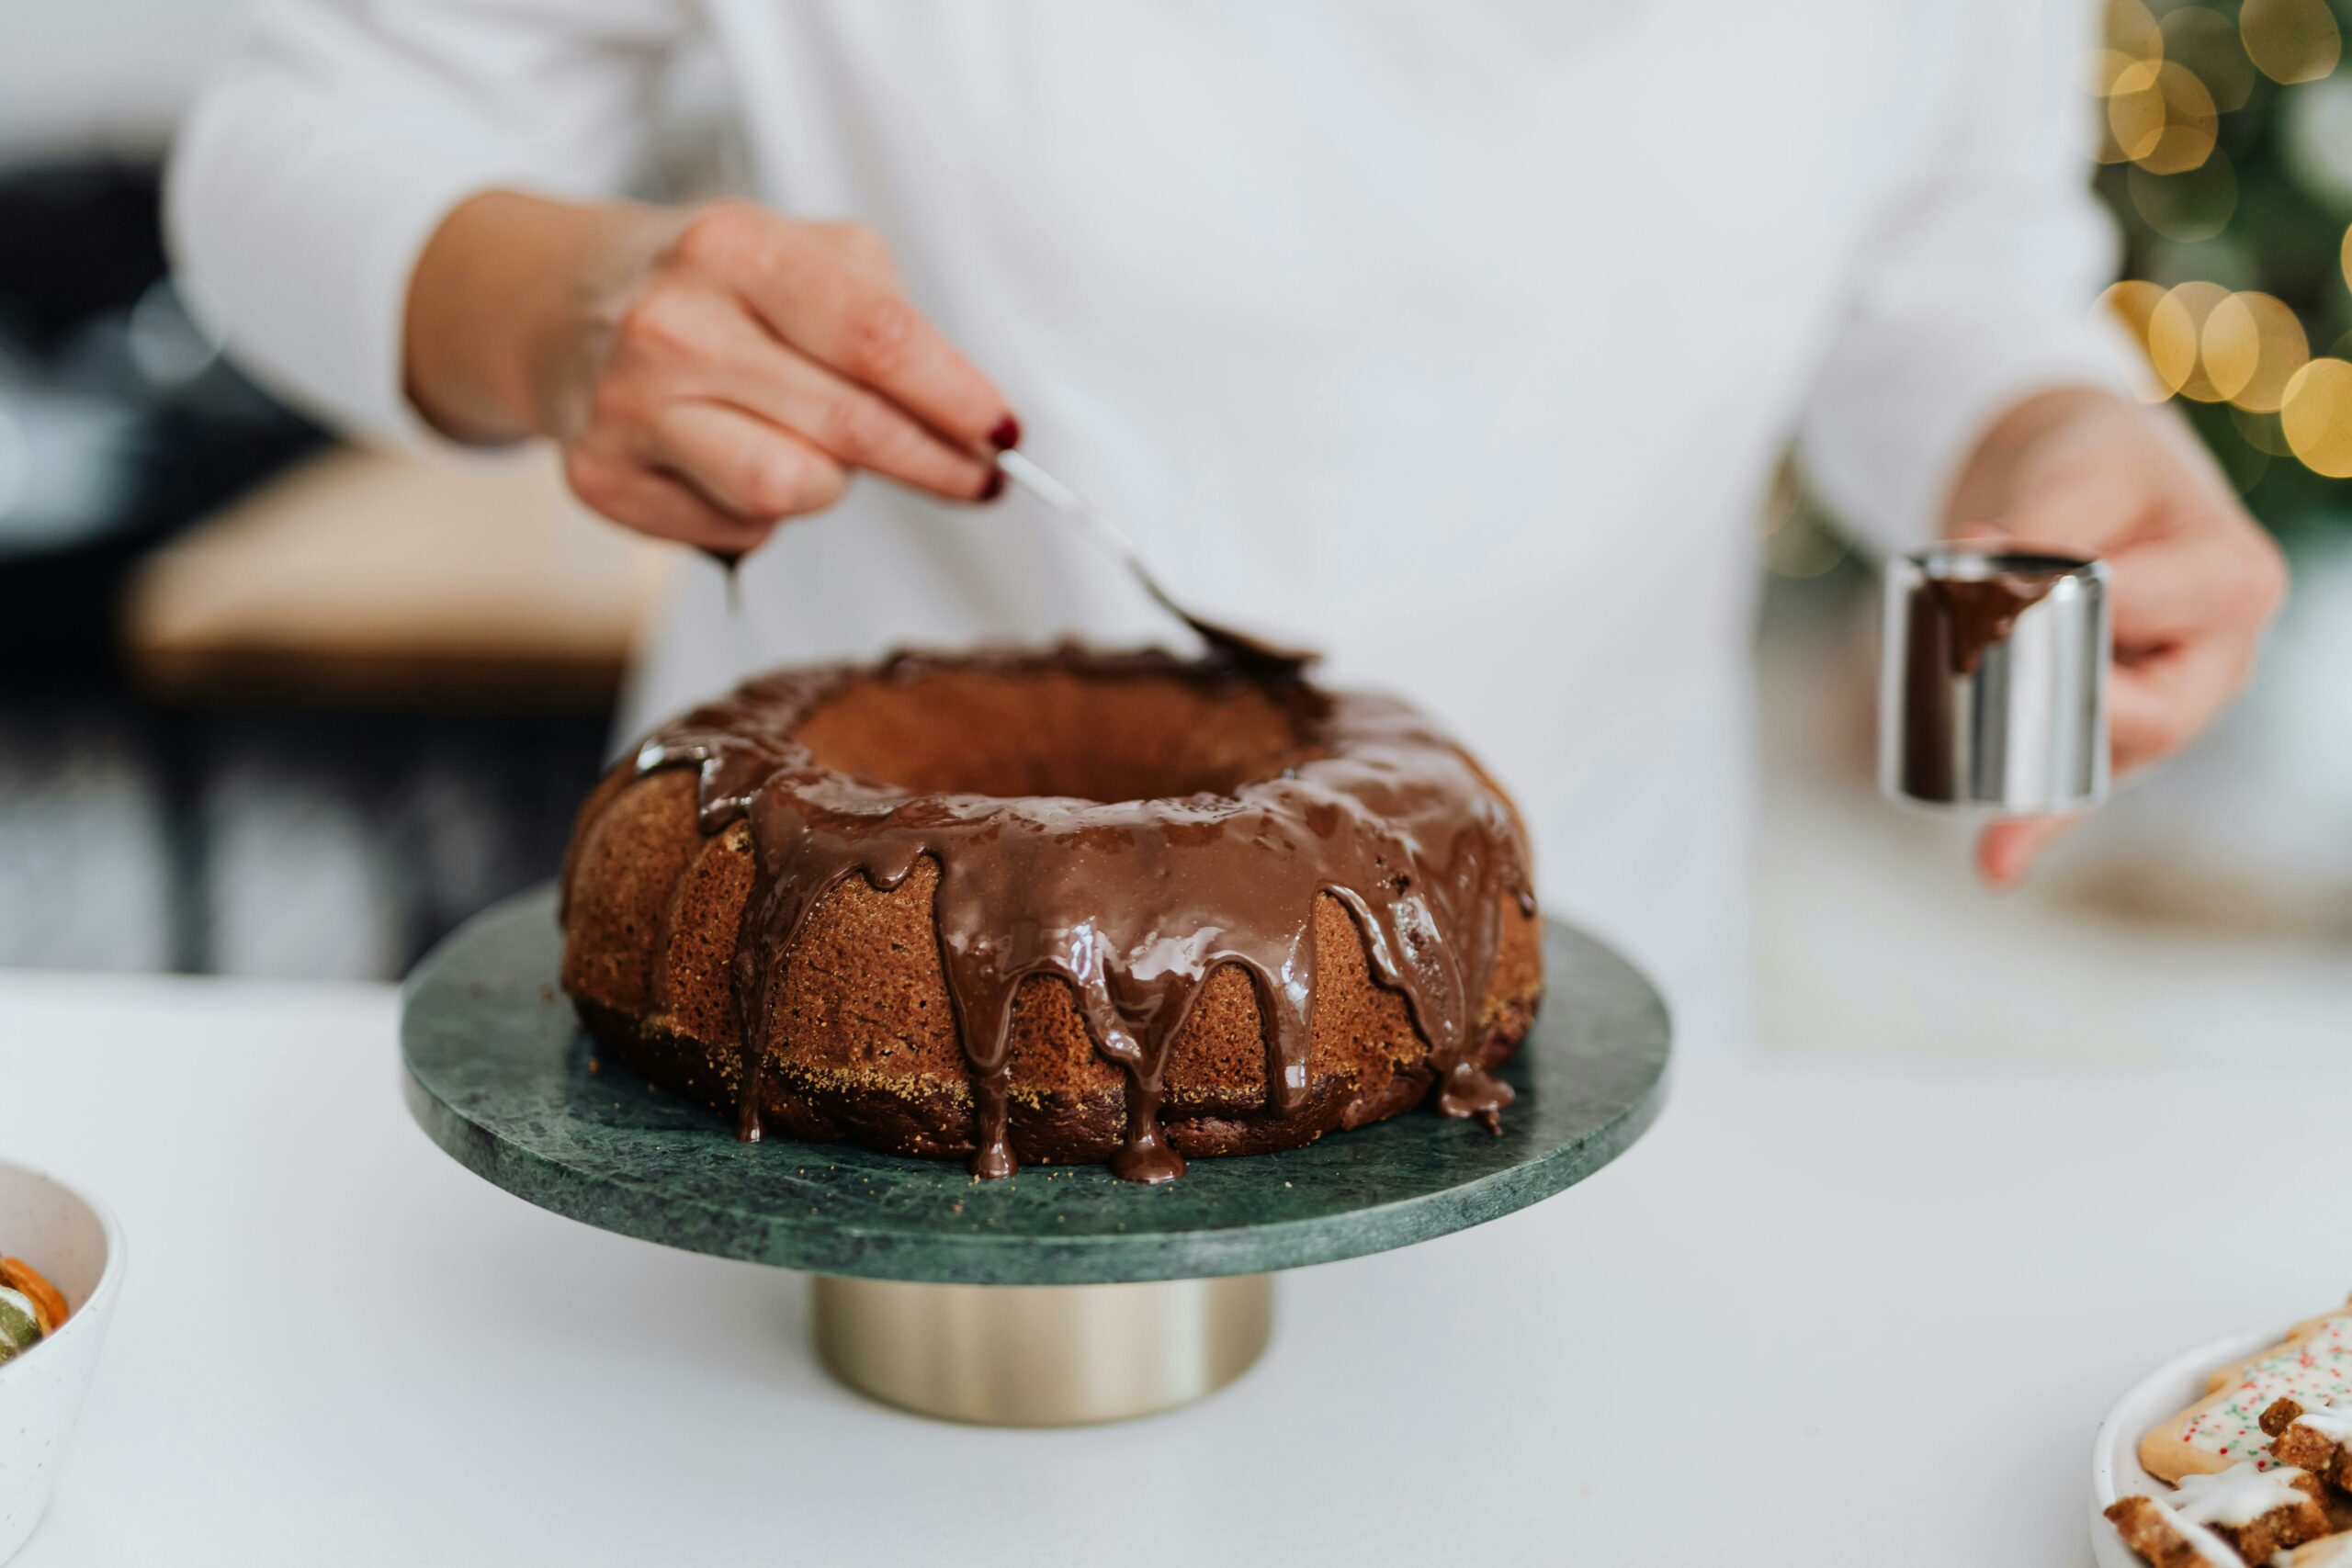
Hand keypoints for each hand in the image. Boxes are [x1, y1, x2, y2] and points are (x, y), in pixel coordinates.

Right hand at [405, 193, 1015, 554]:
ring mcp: (627, 409)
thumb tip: (972, 416)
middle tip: (979, 479)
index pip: (872, 336)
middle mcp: (670, 327)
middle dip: (933, 462)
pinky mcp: (602, 481)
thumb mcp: (800, 253)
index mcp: (731, 249)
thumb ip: (886, 317)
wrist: (558, 304)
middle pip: (846, 426)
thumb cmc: (712, 285)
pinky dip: (765, 510)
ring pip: (790, 490)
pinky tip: (738, 462)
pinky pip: (740, 528)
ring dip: (833, 485)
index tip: (1004, 433)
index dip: (953, 395)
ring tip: (822, 451)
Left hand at [1941, 388, 2286, 885]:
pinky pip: (2079, 782)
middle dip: (2057, 701)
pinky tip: (1996, 864)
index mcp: (2233, 582)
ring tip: (1998, 838)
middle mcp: (2215, 658)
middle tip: (1974, 668)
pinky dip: (2038, 821)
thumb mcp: (2086, 465)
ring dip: (2047, 790)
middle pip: (2147, 712)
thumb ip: (2044, 514)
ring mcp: (2167, 702)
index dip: (2073, 608)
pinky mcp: (2112, 729)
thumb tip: (1980, 557)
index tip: (1994, 596)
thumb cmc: (2106, 471)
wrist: (2093, 487)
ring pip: (2110, 759)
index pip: (2153, 611)